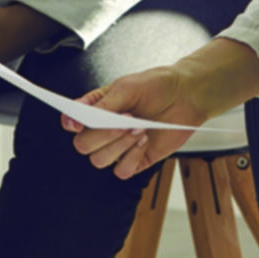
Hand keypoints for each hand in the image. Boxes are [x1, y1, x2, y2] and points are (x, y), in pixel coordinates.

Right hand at [69, 37, 258, 180]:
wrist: (187, 96)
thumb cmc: (158, 86)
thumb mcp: (129, 87)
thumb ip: (105, 103)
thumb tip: (83, 116)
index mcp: (97, 108)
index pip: (72, 121)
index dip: (71, 124)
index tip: (79, 123)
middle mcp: (104, 129)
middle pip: (83, 146)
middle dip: (102, 135)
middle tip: (125, 120)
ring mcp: (119, 147)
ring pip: (100, 161)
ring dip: (119, 145)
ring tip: (139, 128)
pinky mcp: (135, 160)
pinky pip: (121, 171)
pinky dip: (132, 157)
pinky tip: (144, 141)